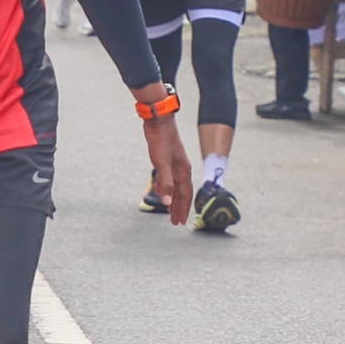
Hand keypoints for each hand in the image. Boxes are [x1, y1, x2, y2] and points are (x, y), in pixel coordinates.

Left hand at [139, 96, 192, 223]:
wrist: (159, 121)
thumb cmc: (162, 141)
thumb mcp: (161, 163)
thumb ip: (165, 183)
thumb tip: (167, 202)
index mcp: (183, 171)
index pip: (185, 195)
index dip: (183, 209)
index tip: (180, 221)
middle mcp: (181, 169)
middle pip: (182, 193)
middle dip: (179, 207)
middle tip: (176, 221)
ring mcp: (175, 164)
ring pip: (176, 186)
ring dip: (173, 199)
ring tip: (170, 210)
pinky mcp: (167, 159)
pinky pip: (169, 179)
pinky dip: (166, 188)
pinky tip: (161, 191)